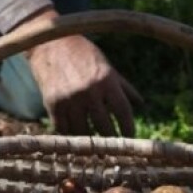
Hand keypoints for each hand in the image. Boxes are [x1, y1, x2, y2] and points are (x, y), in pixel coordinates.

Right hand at [15, 9, 141, 135]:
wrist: (50, 43)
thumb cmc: (84, 54)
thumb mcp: (107, 66)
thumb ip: (124, 87)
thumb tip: (142, 104)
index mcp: (106, 80)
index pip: (123, 112)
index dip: (129, 129)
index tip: (130, 138)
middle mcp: (89, 91)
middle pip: (105, 127)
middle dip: (110, 140)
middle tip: (113, 148)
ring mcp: (70, 98)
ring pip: (83, 132)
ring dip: (90, 141)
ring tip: (95, 147)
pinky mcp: (53, 103)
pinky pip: (64, 129)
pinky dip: (71, 135)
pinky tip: (76, 137)